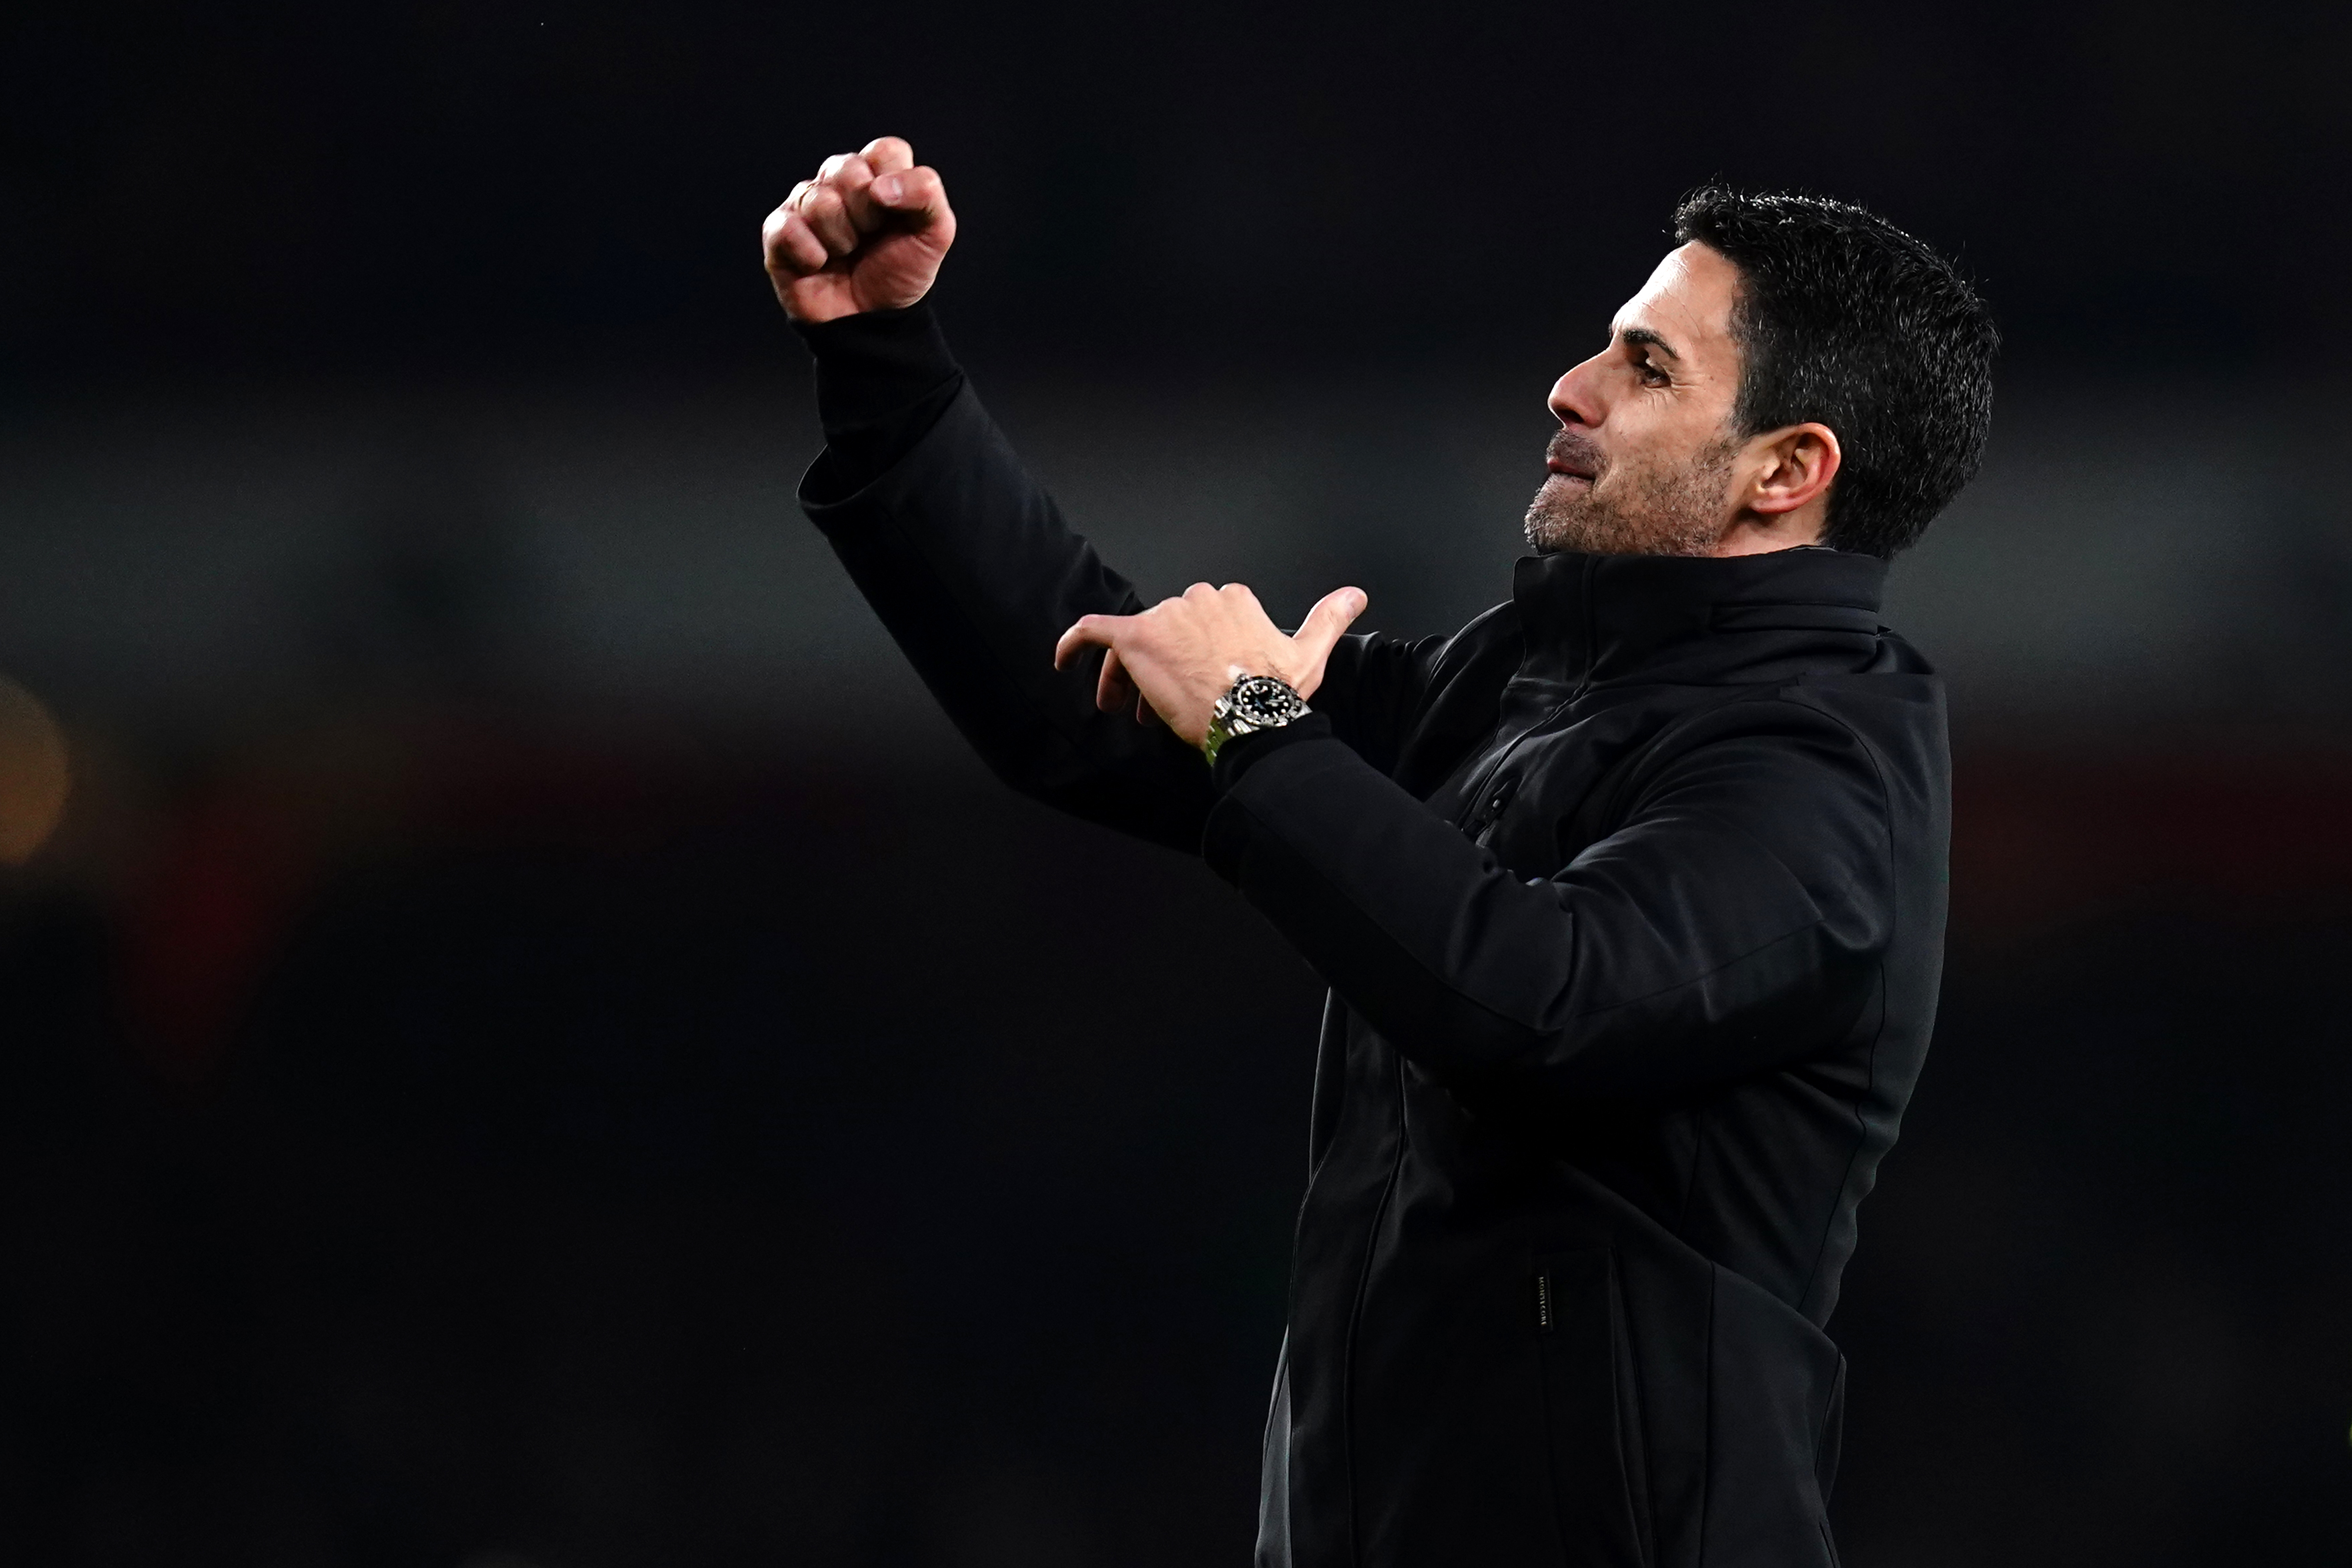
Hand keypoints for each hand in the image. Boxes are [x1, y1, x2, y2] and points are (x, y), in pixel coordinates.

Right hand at [763, 136, 956, 323]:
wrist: (874, 321)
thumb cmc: (901, 272)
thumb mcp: (935, 234)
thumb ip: (927, 195)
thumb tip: (879, 187)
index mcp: (878, 173)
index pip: (885, 150)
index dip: (895, 185)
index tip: (897, 216)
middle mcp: (839, 181)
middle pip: (847, 169)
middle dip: (867, 215)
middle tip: (870, 238)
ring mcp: (806, 203)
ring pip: (819, 200)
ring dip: (841, 239)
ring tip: (846, 254)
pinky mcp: (779, 231)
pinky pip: (788, 227)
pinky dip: (811, 254)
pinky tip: (819, 265)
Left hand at [1053, 584, 1367, 748]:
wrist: (1249, 716)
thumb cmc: (1276, 691)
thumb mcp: (1309, 652)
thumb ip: (1328, 618)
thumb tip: (1357, 594)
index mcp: (1231, 600)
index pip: (1200, 619)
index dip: (1192, 652)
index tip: (1193, 683)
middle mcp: (1196, 599)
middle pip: (1165, 630)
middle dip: (1160, 667)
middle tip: (1156, 707)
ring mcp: (1164, 617)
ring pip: (1134, 641)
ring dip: (1128, 674)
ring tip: (1128, 709)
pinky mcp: (1134, 637)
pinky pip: (1092, 630)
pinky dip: (1073, 642)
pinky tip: (1062, 659)